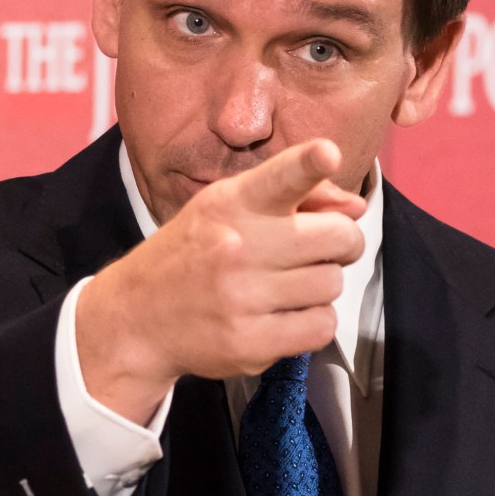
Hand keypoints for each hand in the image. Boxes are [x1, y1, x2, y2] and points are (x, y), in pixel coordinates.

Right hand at [76, 140, 367, 424]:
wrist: (137, 316)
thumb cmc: (195, 254)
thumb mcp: (229, 209)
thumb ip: (296, 196)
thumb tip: (356, 206)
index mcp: (232, 204)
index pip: (281, 177)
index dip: (309, 163)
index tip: (327, 153)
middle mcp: (237, 247)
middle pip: (338, 237)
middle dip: (342, 243)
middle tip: (319, 250)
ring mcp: (242, 298)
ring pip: (333, 283)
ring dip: (321, 285)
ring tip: (287, 285)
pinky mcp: (249, 342)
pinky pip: (322, 326)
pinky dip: (313, 322)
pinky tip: (284, 315)